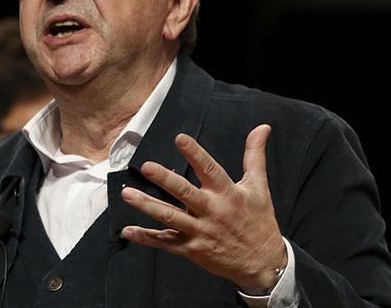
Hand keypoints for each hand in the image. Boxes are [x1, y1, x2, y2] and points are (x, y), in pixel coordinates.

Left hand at [121, 125, 286, 293]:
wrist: (263, 263)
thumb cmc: (259, 221)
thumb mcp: (258, 187)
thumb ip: (254, 156)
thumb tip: (262, 127)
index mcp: (227, 194)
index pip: (210, 169)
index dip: (195, 154)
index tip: (180, 139)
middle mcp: (212, 211)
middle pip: (185, 193)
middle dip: (165, 180)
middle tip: (146, 167)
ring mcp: (200, 231)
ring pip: (170, 217)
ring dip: (147, 205)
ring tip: (127, 194)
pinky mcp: (192, 249)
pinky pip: (166, 242)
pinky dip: (146, 237)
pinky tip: (128, 231)